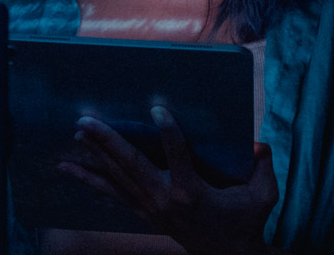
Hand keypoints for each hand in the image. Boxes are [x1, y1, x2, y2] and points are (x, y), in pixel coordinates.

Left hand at [59, 105, 281, 254]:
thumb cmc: (246, 221)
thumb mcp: (263, 196)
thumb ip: (264, 168)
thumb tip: (259, 144)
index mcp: (193, 193)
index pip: (178, 157)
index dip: (169, 134)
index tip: (157, 111)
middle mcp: (165, 200)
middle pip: (131, 166)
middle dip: (107, 142)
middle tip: (86, 120)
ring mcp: (150, 208)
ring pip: (117, 178)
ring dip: (95, 156)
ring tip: (75, 135)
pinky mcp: (143, 212)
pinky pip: (112, 194)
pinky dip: (90, 180)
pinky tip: (68, 169)